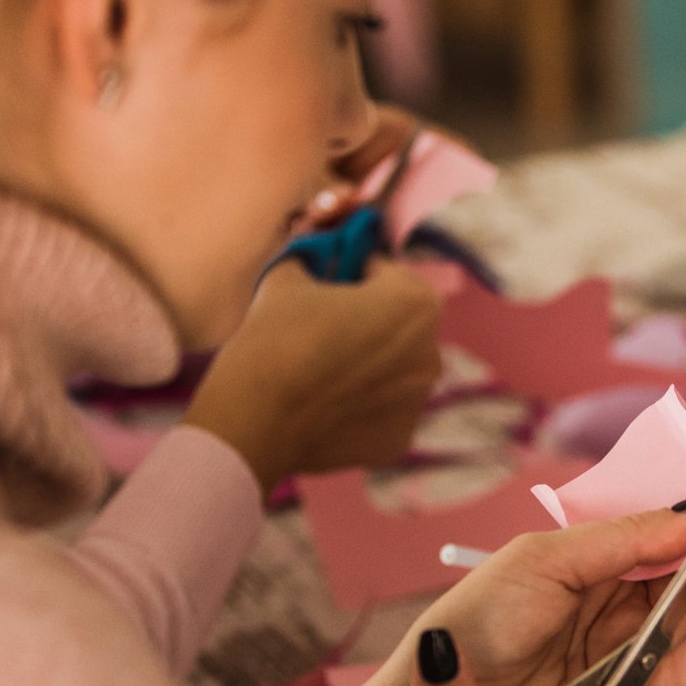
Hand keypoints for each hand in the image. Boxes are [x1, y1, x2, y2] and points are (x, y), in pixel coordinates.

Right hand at [180, 257, 440, 495]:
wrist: (254, 416)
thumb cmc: (275, 336)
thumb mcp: (289, 273)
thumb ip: (314, 252)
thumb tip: (316, 245)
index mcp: (417, 303)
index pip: (383, 273)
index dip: (351, 271)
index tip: (325, 279)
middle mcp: (431, 353)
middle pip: (395, 324)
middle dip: (366, 320)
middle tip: (319, 327)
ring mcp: (418, 402)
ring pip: (392, 370)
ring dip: (367, 364)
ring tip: (320, 369)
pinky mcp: (399, 439)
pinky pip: (382, 411)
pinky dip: (361, 406)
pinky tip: (326, 405)